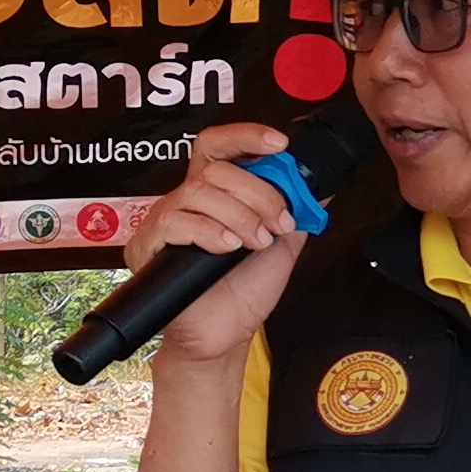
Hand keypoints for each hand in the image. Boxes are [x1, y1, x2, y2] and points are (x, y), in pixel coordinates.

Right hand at [127, 122, 311, 363]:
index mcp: (216, 194)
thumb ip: (295, 210)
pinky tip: (227, 247)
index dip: (246, 136)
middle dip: (258, 193)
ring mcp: (165, 222)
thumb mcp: (282, 244)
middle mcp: (186, 201)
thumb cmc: (244, 291)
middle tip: (277, 223)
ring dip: (239, 215)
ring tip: (255, 242)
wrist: (225, 335)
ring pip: (198, 191)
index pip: (219, 146)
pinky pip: (175, 222)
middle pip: (217, 168)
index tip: (279, 143)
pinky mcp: (148, 247)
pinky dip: (208, 231)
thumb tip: (323, 183)